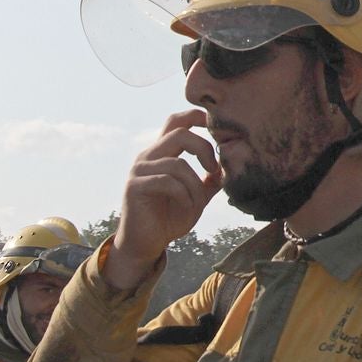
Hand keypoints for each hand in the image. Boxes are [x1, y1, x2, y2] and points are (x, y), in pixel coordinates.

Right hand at [103, 109, 221, 289]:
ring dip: (195, 184)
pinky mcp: (135, 187)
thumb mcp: (197, 197)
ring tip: (198, 202)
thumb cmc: (169, 218)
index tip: (215, 126)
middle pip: (179, 133)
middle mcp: (148, 156)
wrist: (146, 244)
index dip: (196, 116)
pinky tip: (187, 206)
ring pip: (176, 163)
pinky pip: (167, 181)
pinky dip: (184, 194)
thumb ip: (209, 181)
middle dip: (203, 148)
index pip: (177, 122)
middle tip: (213, 169)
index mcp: (162, 153)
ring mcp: (139, 170)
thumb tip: (226, 168)